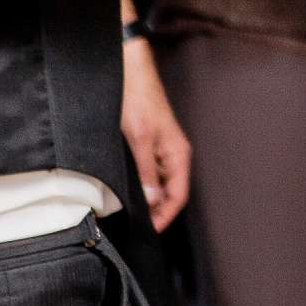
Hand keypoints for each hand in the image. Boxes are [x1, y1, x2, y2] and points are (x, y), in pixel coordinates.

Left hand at [120, 39, 190, 231]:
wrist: (130, 73)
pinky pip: (149, 172)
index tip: (149, 232)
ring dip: (148, 198)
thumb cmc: (138, 100)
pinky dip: (142, 185)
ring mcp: (161, 150)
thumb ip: (146, 170)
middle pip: (170, 192)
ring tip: (128, 212)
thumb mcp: (139, 138)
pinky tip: (127, 190)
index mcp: (178, 154)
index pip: (178, 195)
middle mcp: (172, 155)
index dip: (165, 216)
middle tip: (134, 225)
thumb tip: (152, 199)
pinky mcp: (148, 144)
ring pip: (158, 183)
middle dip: (156, 211)